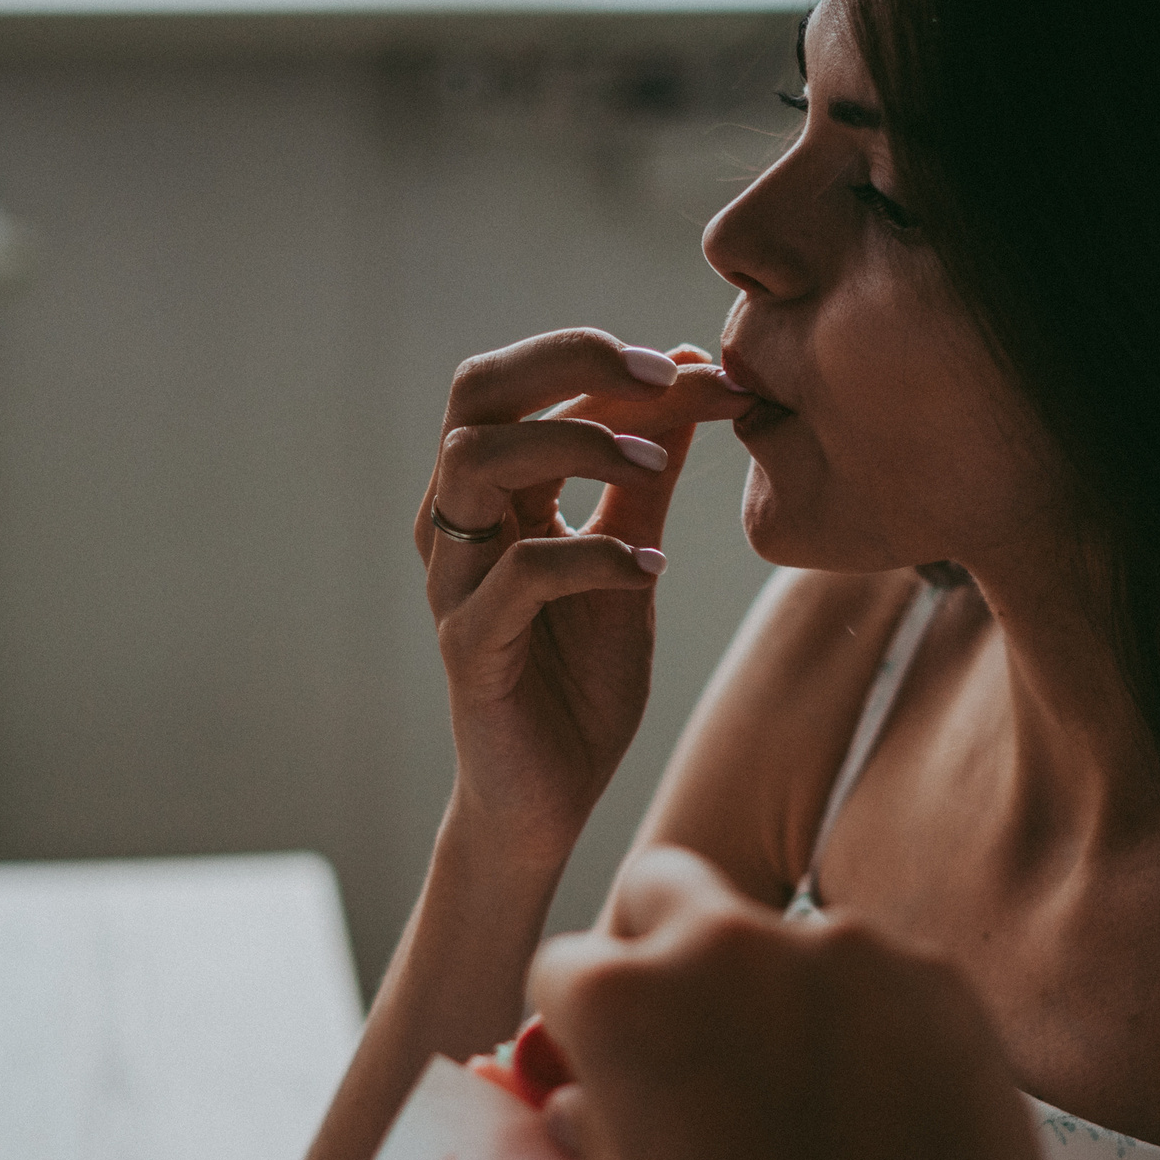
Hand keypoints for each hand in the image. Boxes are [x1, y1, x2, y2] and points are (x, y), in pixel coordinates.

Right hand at [418, 330, 749, 854]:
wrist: (548, 800)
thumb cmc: (578, 679)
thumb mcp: (629, 558)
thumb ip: (646, 478)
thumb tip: (687, 378)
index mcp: (492, 495)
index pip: (526, 384)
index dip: (610, 360)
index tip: (702, 369)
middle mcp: (458, 524)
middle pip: (475, 393)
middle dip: (570, 360)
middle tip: (663, 374)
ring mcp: (456, 583)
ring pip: (477, 463)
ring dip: (576, 441)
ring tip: (655, 464)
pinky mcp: (470, 648)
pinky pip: (518, 576)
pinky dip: (592, 556)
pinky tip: (649, 570)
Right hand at [527, 845, 1042, 1159]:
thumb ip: (593, 1125)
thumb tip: (573, 1095)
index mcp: (623, 1001)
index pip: (567, 967)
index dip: (579, 1020)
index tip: (605, 1059)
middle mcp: (721, 943)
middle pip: (666, 889)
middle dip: (664, 942)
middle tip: (694, 1024)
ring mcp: (835, 946)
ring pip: (782, 939)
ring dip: (778, 991)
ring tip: (814, 1093)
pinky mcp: (927, 971)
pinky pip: (877, 975)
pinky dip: (868, 1018)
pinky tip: (883, 1097)